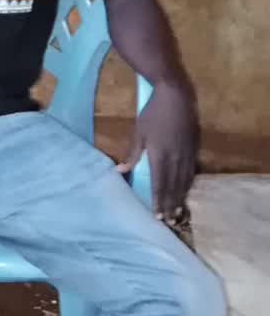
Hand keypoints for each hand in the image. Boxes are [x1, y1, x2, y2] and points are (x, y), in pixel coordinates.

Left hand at [117, 78, 197, 218]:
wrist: (176, 95)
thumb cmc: (153, 113)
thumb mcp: (139, 132)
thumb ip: (132, 154)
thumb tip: (120, 171)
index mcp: (160, 156)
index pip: (159, 184)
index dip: (158, 201)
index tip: (157, 215)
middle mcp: (176, 158)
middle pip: (173, 186)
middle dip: (170, 204)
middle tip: (169, 220)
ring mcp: (187, 154)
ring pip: (184, 181)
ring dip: (181, 197)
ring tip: (177, 211)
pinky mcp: (194, 148)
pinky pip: (192, 171)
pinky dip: (188, 184)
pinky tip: (186, 190)